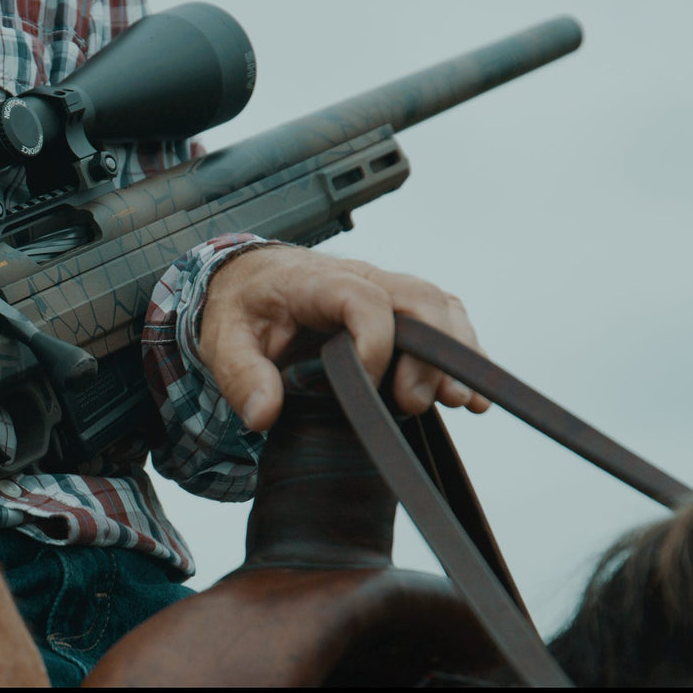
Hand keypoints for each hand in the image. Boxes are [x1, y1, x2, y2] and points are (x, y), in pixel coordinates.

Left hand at [198, 244, 491, 430]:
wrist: (249, 280)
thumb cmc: (241, 309)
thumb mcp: (223, 340)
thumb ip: (241, 375)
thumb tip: (263, 415)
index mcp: (314, 281)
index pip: (362, 299)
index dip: (375, 342)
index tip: (367, 387)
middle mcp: (358, 277)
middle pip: (417, 298)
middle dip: (429, 352)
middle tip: (414, 404)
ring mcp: (383, 289)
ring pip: (439, 306)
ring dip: (455, 353)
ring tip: (457, 403)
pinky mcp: (398, 308)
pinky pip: (443, 319)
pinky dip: (462, 353)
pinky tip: (469, 398)